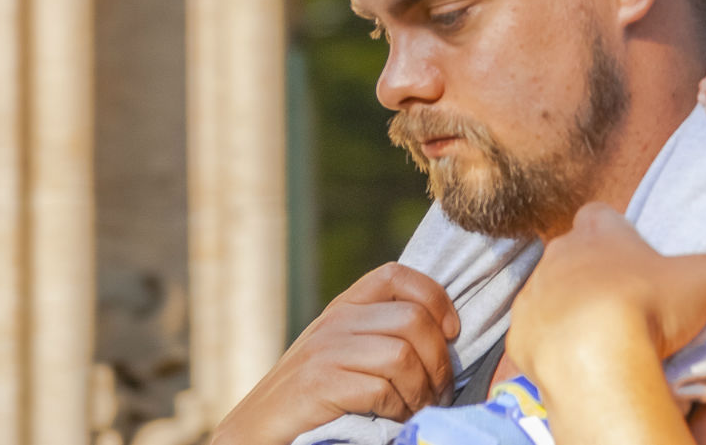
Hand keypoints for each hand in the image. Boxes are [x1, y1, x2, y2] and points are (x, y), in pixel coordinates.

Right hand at [210, 262, 459, 444]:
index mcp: (344, 307)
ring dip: (421, 391)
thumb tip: (447, 335)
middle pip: (413, 320)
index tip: (452, 334)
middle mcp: (334, 321)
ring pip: (402, 355)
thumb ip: (382, 336)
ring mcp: (323, 350)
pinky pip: (380, 388)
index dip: (436, 299)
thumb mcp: (346, 355)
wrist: (253, 436)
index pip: (398, 275)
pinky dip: (397, 409)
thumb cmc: (311, 402)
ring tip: (418, 409)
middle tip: (439, 393)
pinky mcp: (316, 384)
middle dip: (439, 362)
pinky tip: (392, 420)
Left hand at [507, 203, 705, 382]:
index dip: (613, 230)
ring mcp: (536, 293)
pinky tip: (574, 360)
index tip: (630, 250)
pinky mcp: (520, 333)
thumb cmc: (647, 307)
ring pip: (548, 292)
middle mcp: (560, 255)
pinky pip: (532, 332)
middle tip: (621, 297)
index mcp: (598, 233)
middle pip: (570, 253)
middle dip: (589, 270)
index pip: (598, 215)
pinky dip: (549, 344)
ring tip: (597, 334)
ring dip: (566, 307)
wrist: (592, 355)